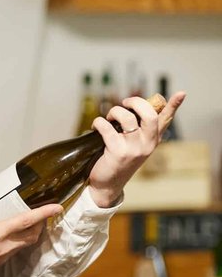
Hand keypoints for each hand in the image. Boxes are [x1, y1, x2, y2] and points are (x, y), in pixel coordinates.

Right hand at [0, 186, 62, 276]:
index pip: (27, 221)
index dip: (44, 213)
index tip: (57, 207)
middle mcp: (5, 246)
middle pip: (32, 236)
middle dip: (42, 224)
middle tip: (43, 214)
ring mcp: (2, 257)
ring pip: (24, 244)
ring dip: (31, 233)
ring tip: (28, 222)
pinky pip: (15, 251)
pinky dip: (19, 241)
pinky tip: (9, 236)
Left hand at [88, 91, 185, 207]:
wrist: (108, 184)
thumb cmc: (119, 159)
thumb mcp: (134, 144)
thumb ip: (138, 127)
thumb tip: (134, 104)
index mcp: (153, 139)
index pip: (166, 120)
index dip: (174, 105)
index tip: (181, 93)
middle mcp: (148, 143)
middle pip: (149, 114)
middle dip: (135, 101)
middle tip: (125, 104)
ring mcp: (134, 148)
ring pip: (126, 117)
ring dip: (113, 112)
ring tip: (108, 118)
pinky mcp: (118, 152)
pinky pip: (106, 126)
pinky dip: (98, 122)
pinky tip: (95, 128)